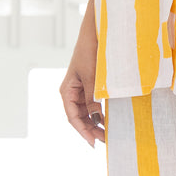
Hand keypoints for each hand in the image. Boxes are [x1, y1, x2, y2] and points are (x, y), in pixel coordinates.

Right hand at [60, 21, 105, 146]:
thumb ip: (93, 98)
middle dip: (90, 130)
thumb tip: (96, 118)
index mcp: (67, 90)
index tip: (93, 142)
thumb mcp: (92, 77)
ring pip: (86, 112)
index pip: (73, 117)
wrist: (96, 32)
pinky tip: (108, 119)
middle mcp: (72, 92)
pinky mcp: (90, 85)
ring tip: (108, 133)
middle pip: (79, 117)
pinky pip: (93, 104)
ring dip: (95, 123)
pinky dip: (99, 112)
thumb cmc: (90, 51)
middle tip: (105, 140)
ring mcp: (81, 89)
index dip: (82, 131)